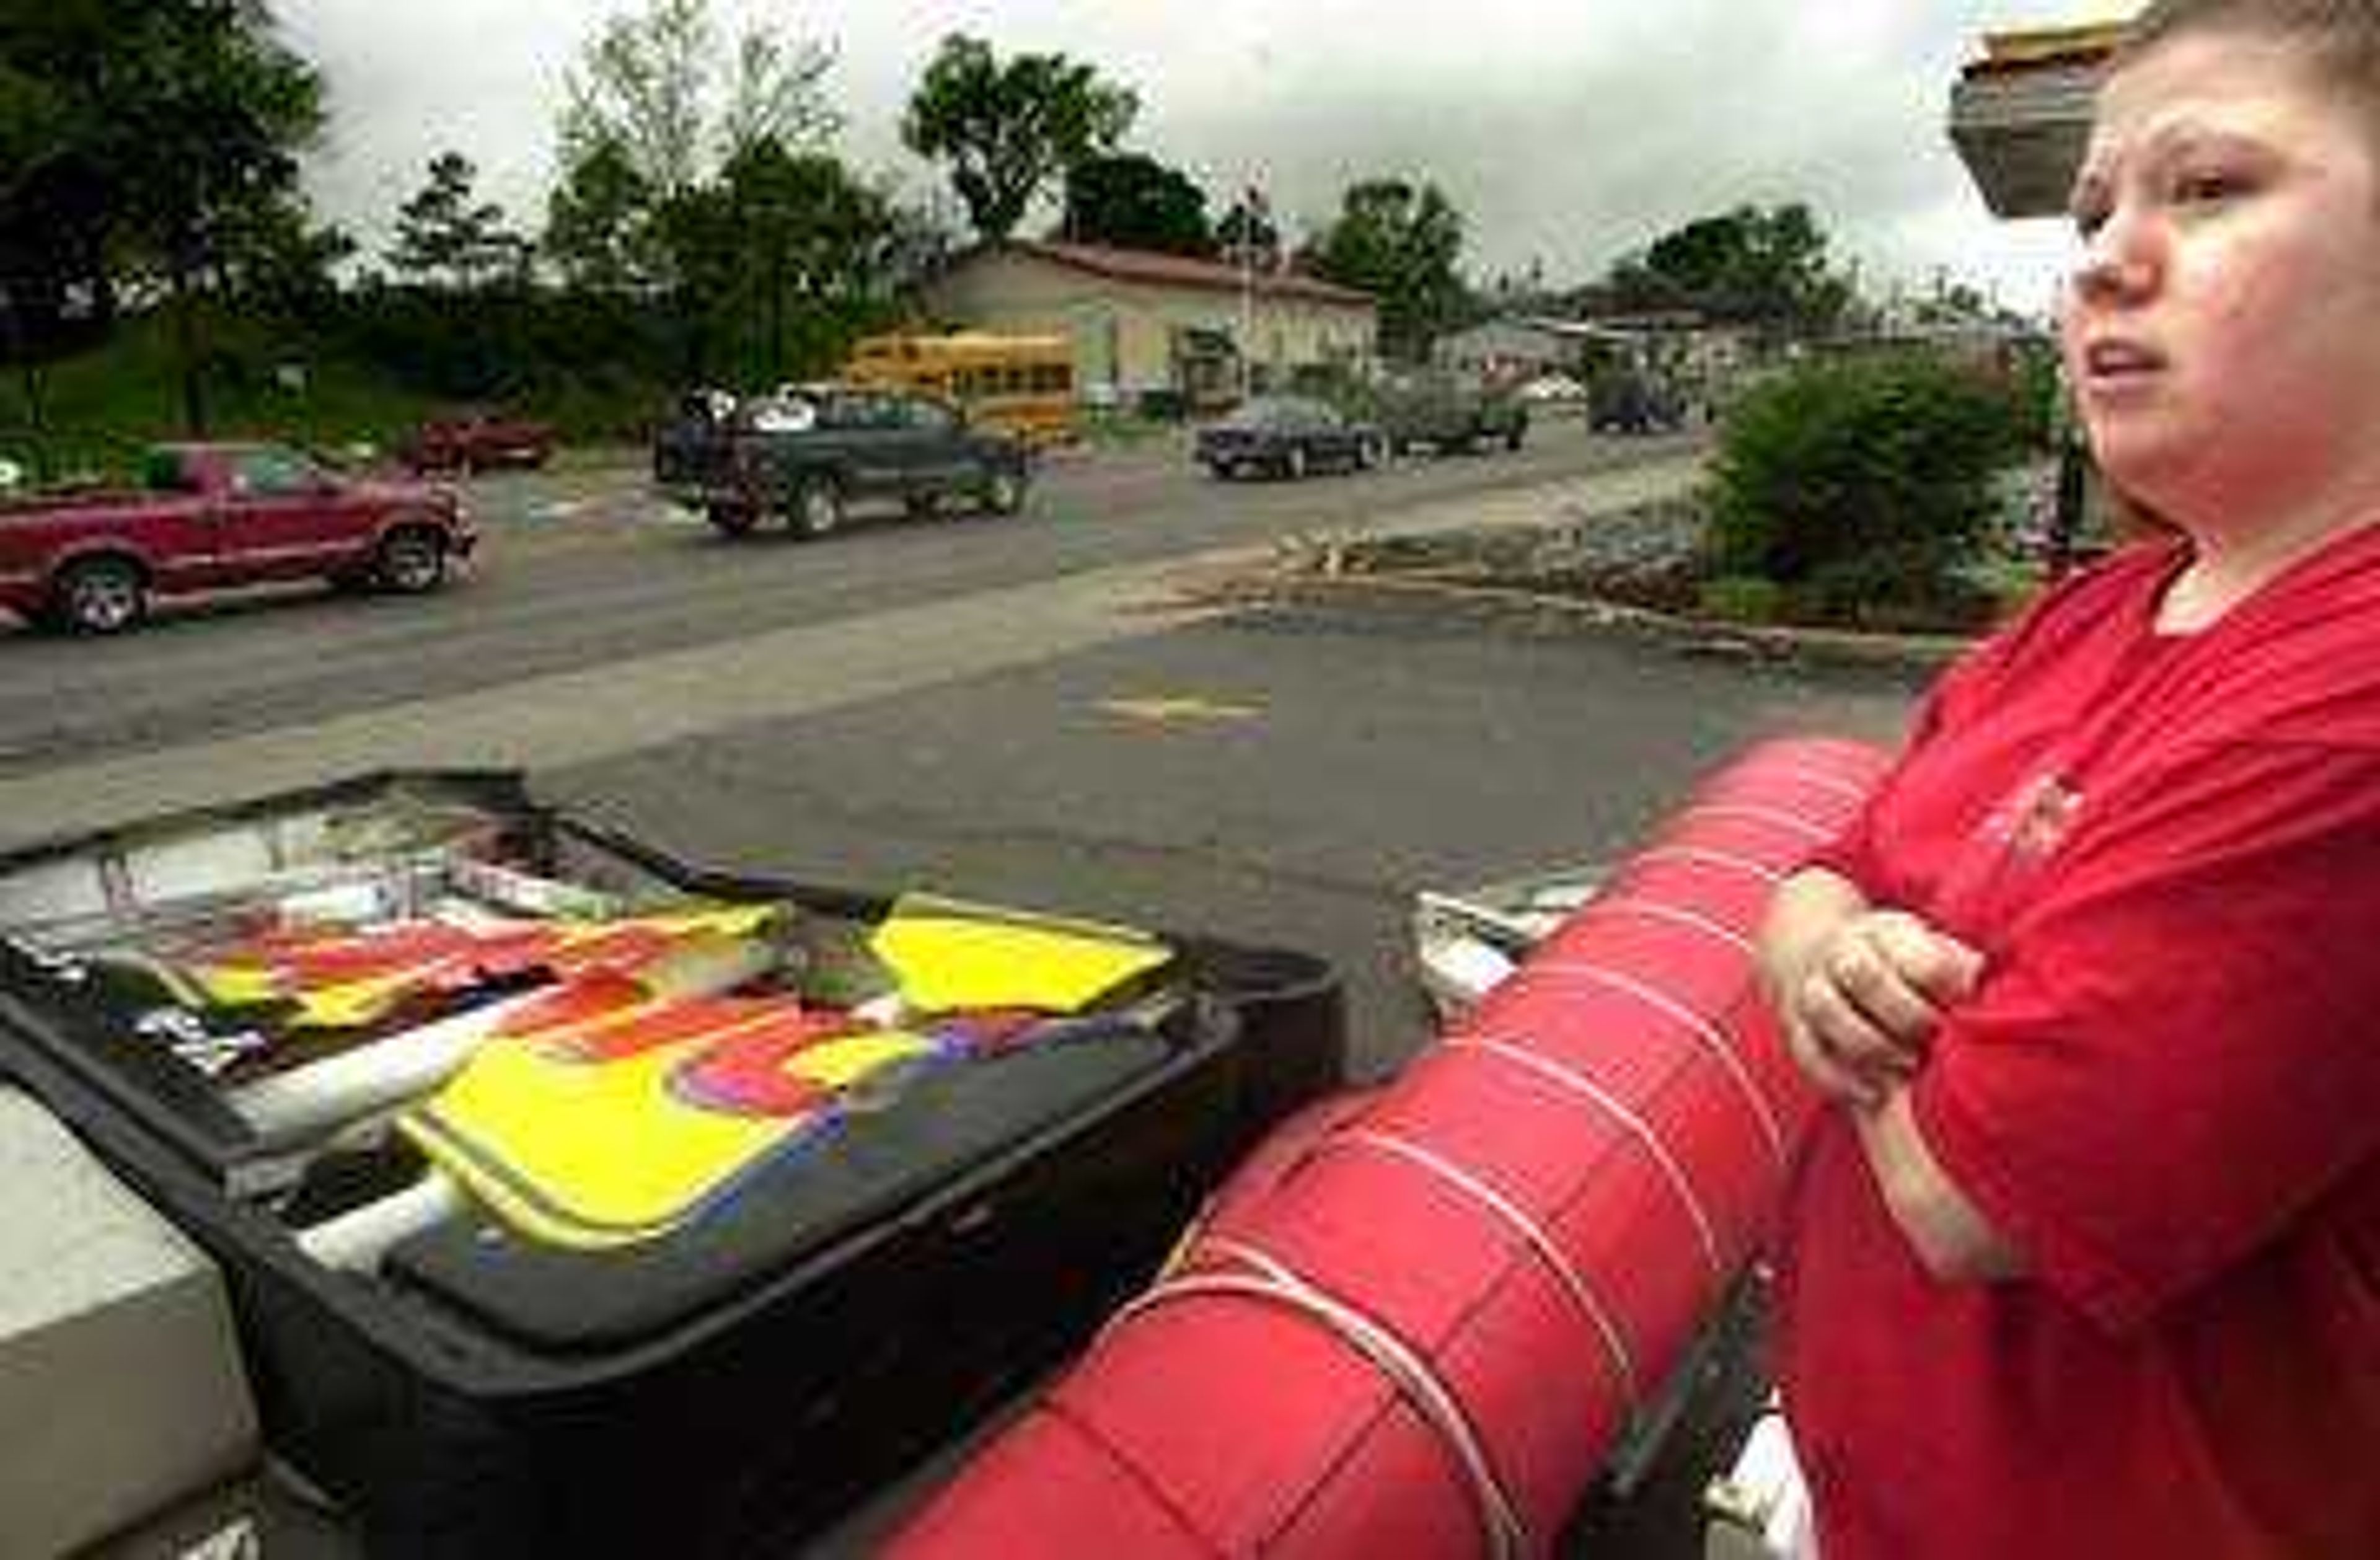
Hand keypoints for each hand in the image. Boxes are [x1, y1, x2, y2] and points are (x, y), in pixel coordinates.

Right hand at [1780, 910, 1981, 1108]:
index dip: (1941, 981)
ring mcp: (1810, 988)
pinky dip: (1840, 1078)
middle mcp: (1838, 954)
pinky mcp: (1794, 1026)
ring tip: (1906, 1067)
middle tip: (1933, 1038)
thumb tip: (1984, 984)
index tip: (1963, 1003)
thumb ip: (1957, 963)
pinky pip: (1808, 1053)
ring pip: (1827, 1011)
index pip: (1910, 952)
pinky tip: (1874, 1094)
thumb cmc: (1892, 959)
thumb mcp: (1926, 945)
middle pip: (1859, 973)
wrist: (1819, 951)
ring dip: (1871, 1046)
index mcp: (1881, 931)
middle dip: (1904, 1013)